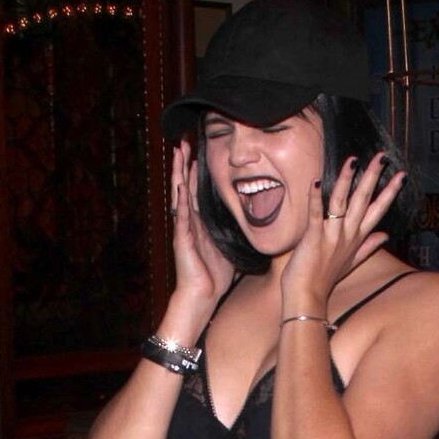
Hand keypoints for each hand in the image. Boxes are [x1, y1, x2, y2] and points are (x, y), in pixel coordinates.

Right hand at [169, 140, 233, 319]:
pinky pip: (181, 214)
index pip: (199, 191)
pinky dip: (181, 198)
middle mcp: (190, 221)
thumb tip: (260, 224)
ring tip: (178, 152)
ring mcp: (184, 228)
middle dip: (186, 164)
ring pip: (180, 193)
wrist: (202, 296)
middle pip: (186, 185)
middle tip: (185, 142)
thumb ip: (239, 233)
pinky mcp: (182, 239)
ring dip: (179, 173)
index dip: (199, 172)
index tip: (200, 152)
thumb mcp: (232, 247)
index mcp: (202, 223)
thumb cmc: (216, 276)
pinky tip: (181, 183)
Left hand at [280, 152, 406, 314]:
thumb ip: (369, 246)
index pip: (378, 210)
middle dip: (373, 177)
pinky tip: (316, 181)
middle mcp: (347, 234)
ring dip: (348, 181)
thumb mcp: (352, 262)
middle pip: (364, 200)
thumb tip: (385, 235)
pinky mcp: (314, 238)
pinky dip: (315, 198)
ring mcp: (332, 236)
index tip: (402, 175)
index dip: (390, 192)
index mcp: (357, 237)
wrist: (308, 297)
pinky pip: (316, 214)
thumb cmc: (326, 279)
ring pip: (342, 202)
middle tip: (381, 156)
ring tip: (353, 161)